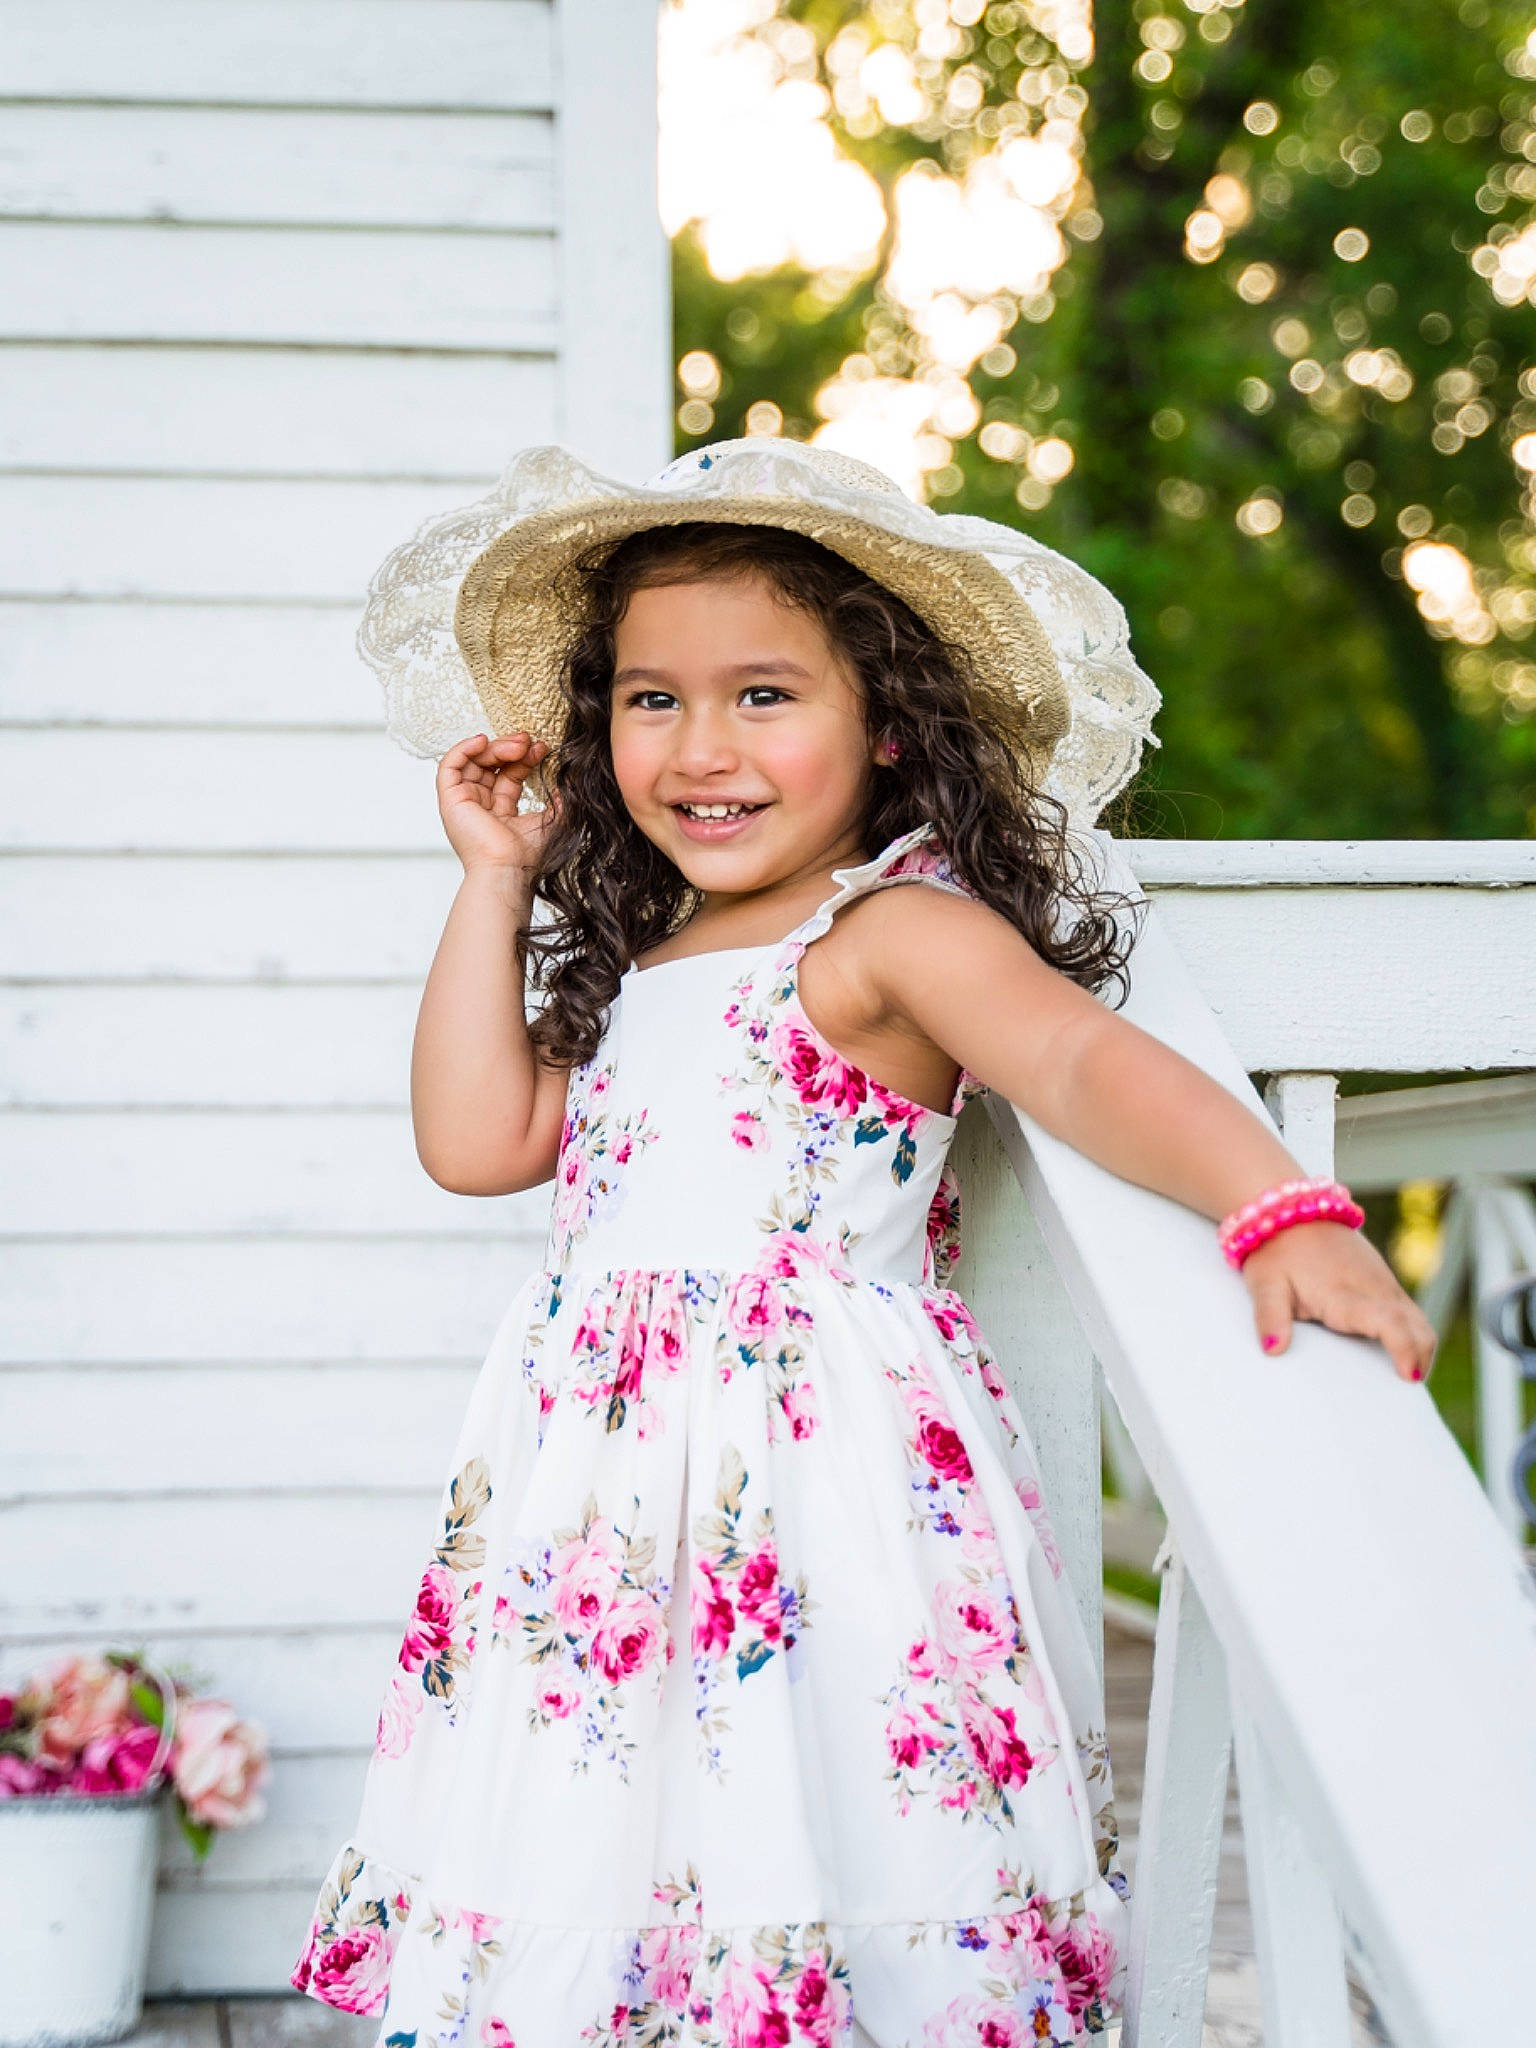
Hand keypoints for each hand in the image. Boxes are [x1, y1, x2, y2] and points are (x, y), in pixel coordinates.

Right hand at [436, 732, 557, 876]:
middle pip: (491, 765)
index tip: (542, 748)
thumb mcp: (551, 820)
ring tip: (517, 743)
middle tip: (529, 740)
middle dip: (510, 748)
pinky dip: (463, 749)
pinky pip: (449, 766)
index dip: (524, 758)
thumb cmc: (526, 856)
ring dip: (495, 747)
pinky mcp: (450, 800)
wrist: (508, 869)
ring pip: (473, 761)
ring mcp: (464, 802)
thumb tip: (570, 782)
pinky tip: (483, 741)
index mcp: (501, 811)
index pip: (509, 775)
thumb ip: (560, 801)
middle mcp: (480, 805)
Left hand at [1241, 1220, 1437, 1381]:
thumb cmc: (1276, 1251)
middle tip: (1406, 1392)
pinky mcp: (1383, 1280)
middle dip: (1421, 1360)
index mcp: (1346, 1294)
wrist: (1291, 1211)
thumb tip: (1273, 1349)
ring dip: (1421, 1348)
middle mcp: (1374, 1288)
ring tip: (1405, 1377)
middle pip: (1418, 1328)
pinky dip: (1413, 1334)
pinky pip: (1409, 1311)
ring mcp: (1383, 1283)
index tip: (1409, 1376)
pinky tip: (1398, 1354)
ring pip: (1419, 1320)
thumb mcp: (1265, 1284)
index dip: (1404, 1349)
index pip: (1390, 1323)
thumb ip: (1270, 1317)